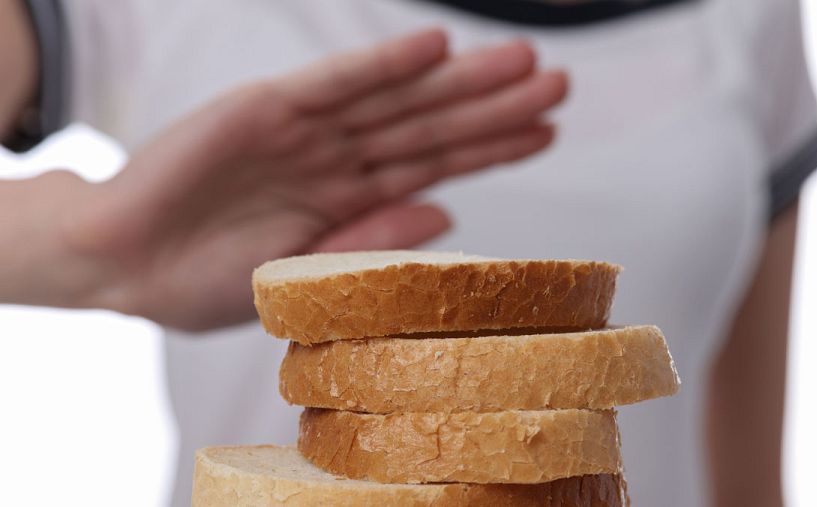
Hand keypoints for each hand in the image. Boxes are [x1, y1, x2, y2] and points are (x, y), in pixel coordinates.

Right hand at [58, 30, 567, 329]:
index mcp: (349, 198)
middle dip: (494, 106)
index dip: (492, 147)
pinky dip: (382, 65)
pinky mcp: (263, 108)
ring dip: (458, 79)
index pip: (436, 167)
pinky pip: (333, 84)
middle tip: (558, 83)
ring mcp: (305, 130)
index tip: (548, 131)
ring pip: (396, 99)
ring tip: (521, 61)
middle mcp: (337, 157)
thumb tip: (449, 218)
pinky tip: (433, 49)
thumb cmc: (203, 280)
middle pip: (431, 126)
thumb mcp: (303, 276)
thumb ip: (373, 241)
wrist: (121, 266)